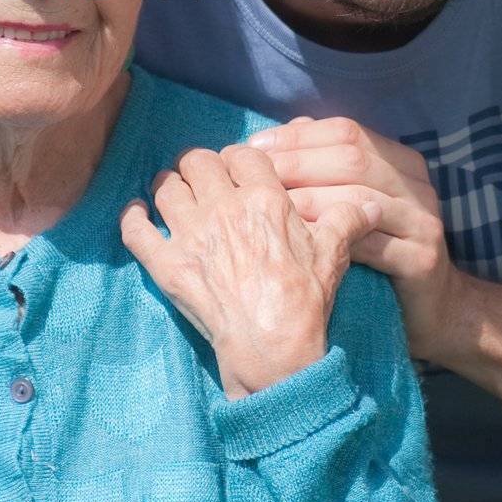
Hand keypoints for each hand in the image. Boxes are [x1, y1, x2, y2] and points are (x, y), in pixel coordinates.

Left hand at [120, 144, 378, 398]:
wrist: (273, 347)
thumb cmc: (305, 300)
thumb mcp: (333, 254)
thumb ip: (347, 220)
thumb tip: (369, 203)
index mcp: (264, 198)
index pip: (242, 154)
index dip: (237, 158)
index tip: (237, 170)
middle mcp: (223, 207)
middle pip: (197, 161)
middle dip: (200, 165)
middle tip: (204, 180)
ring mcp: (190, 234)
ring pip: (165, 186)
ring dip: (168, 185)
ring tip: (173, 193)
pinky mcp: (166, 264)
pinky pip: (135, 229)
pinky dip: (132, 217)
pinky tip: (136, 213)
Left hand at [248, 117, 463, 362]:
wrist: (434, 311)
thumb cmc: (381, 254)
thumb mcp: (356, 204)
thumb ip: (328, 166)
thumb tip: (286, 132)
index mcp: (403, 162)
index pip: (347, 132)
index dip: (299, 136)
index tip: (256, 146)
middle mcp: (418, 185)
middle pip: (352, 157)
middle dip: (297, 162)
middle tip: (256, 175)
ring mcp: (424, 222)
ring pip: (357, 195)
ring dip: (307, 197)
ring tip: (268, 205)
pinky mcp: (421, 260)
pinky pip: (369, 243)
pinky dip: (329, 237)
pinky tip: (296, 241)